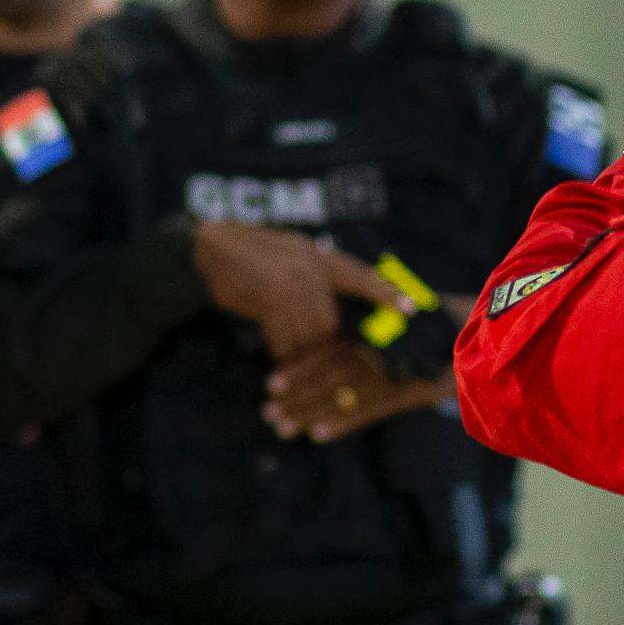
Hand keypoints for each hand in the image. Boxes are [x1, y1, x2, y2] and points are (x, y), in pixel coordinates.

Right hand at [191, 223, 415, 360]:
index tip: (411, 309)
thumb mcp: (293, 252)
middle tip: (335, 369)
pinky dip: (284, 357)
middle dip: (330, 348)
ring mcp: (288, 285)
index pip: (360, 276)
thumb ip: (318, 275)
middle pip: (330, 322)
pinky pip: (283, 340)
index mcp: (319, 257)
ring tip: (303, 375)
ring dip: (306, 359)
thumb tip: (336, 311)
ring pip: (309, 335)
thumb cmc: (255, 255)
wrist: (212, 249)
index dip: (385, 292)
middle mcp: (308, 269)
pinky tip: (282, 369)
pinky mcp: (266, 301)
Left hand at [263, 338, 451, 441]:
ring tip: (283, 428)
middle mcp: (376, 349)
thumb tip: (333, 341)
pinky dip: (343, 421)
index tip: (271, 385)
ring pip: (342, 394)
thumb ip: (367, 331)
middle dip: (295, 397)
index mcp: (371, 330)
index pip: (326, 352)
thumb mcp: (397, 320)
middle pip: (326, 376)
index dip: (298, 370)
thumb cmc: (436, 328)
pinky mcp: (410, 390)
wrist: (481, 336)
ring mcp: (392, 370)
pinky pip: (370, 410)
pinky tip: (319, 435)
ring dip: (309, 412)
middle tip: (268, 414)